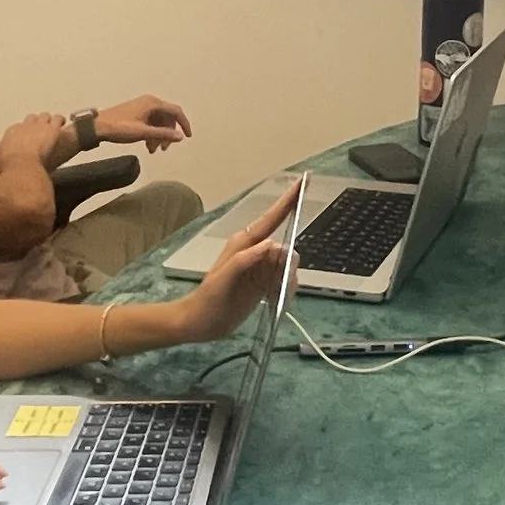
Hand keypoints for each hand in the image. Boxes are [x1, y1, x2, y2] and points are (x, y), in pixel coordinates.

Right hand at [0, 113, 73, 172]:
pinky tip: (63, 123)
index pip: (19, 127)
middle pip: (31, 118)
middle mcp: (25, 126)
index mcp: (11, 133)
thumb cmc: (10, 166)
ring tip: (53, 125)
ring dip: (49, 121)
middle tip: (41, 131)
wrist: (22, 165)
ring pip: (45, 116)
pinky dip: (60, 121)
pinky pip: (58, 119)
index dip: (24, 132)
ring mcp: (39, 126)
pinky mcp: (52, 129)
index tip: (27, 138)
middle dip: (36, 124)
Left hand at [97, 93, 190, 151]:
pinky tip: (148, 145)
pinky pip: (151, 123)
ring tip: (153, 150)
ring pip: (159, 122)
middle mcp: (149, 102)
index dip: (184, 124)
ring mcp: (142, 107)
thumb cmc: (119, 128)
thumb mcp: (143, 133)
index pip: (175, 111)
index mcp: (152, 103)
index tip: (187, 136)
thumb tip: (180, 137)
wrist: (97, 126)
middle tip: (164, 148)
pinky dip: (152, 134)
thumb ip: (163, 134)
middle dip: (168, 133)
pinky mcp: (136, 113)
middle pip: (167, 118)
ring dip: (159, 136)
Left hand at [174, 183, 299, 341]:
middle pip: (286, 246)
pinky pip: (285, 280)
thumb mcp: (223, 279)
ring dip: (287, 279)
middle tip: (278, 280)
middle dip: (289, 263)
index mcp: (244, 243)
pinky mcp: (265, 283)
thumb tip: (272, 244)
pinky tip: (272, 299)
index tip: (304, 181)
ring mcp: (261, 268)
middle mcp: (255, 251)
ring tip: (271, 293)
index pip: (272, 217)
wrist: (200, 323)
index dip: (289, 199)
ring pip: (288, 265)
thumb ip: (245, 260)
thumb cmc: (208, 299)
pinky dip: (285, 289)